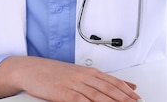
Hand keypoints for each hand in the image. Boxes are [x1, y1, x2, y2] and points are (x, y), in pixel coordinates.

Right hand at [0, 56, 141, 101]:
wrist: (30, 69)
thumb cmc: (53, 73)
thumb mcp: (77, 74)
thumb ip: (97, 80)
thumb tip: (121, 84)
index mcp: (88, 72)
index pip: (112, 81)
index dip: (126, 90)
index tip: (136, 96)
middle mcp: (83, 77)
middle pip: (108, 89)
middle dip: (124, 97)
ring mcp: (74, 84)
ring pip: (98, 95)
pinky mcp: (63, 93)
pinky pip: (79, 101)